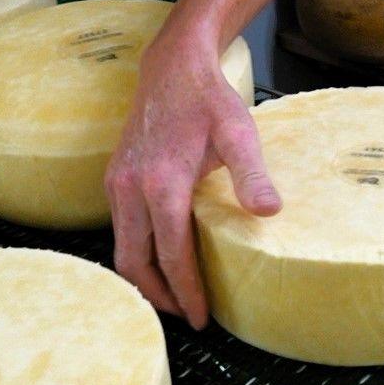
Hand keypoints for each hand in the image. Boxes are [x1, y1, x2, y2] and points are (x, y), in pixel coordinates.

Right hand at [105, 38, 280, 328]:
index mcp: (162, 183)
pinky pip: (120, 229)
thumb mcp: (239, 132)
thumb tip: (269, 212)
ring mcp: (117, 183)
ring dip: (146, 278)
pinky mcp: (114, 178)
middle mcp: (131, 188)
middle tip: (188, 318)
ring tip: (175, 297)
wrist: (172, 67)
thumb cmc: (209, 100)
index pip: (171, 254)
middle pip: (136, 262)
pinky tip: (159, 259)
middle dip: (160, 296)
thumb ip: (252, 174)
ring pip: (123, 248)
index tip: (203, 317)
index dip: (187, 290)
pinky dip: (137, 253)